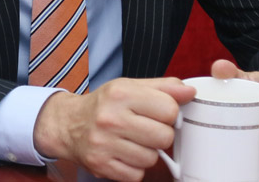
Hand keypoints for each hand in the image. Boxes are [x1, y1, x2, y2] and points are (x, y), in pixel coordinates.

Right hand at [33, 77, 195, 181]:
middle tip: (146, 127)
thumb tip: (190, 91)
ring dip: (147, 151)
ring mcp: (104, 143)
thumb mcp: (130, 86)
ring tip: (133, 140)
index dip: (169, 112)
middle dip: (160, 134)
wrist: (69, 124)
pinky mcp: (102, 166)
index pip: (169, 109)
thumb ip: (163, 87)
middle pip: (164, 137)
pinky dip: (134, 167)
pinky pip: (137, 175)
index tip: (158, 112)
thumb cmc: (105, 104)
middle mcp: (111, 117)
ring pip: (152, 158)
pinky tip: (124, 153)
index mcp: (121, 93)